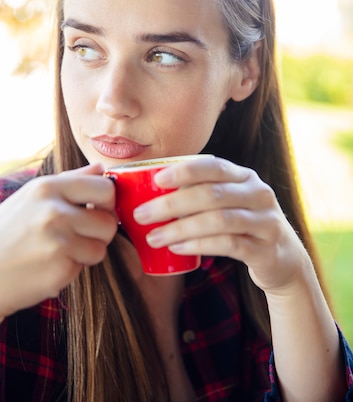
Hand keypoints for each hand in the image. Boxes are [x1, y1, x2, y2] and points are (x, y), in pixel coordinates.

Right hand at [0, 163, 116, 322]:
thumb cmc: (5, 234)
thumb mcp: (31, 197)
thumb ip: (70, 180)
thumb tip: (101, 167)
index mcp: (47, 187)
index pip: (104, 187)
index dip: (106, 202)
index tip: (95, 210)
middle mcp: (54, 211)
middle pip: (109, 219)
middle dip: (101, 229)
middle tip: (81, 234)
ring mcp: (58, 241)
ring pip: (102, 246)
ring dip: (88, 251)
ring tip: (60, 250)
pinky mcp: (60, 268)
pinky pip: (86, 266)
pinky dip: (74, 268)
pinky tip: (49, 265)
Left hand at [133, 155, 309, 294]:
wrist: (283, 258)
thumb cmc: (241, 225)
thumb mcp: (227, 202)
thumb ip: (199, 193)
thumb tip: (148, 191)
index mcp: (244, 177)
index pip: (213, 166)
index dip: (184, 171)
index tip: (156, 180)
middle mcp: (258, 194)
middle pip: (211, 194)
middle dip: (172, 203)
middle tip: (142, 214)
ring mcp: (265, 221)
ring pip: (218, 220)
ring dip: (180, 228)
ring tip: (153, 237)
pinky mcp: (266, 249)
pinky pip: (229, 245)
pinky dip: (199, 245)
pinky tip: (177, 248)